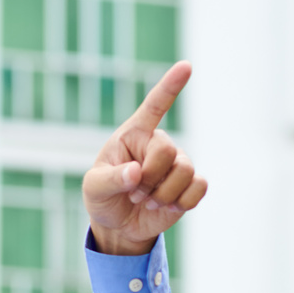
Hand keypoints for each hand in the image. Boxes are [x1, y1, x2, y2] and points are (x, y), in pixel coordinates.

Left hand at [83, 61, 207, 256]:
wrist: (118, 226)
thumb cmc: (103, 198)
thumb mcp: (94, 188)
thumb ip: (111, 179)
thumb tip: (136, 173)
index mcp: (134, 134)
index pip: (154, 106)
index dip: (170, 86)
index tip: (186, 66)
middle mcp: (158, 144)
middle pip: (167, 150)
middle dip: (149, 179)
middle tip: (134, 193)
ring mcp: (176, 164)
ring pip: (185, 172)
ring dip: (162, 195)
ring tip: (147, 200)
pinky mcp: (189, 185)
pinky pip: (199, 188)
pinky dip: (182, 203)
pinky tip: (167, 206)